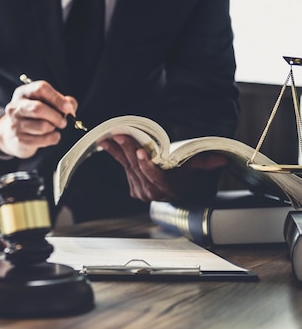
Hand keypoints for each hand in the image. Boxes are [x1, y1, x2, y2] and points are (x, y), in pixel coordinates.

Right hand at [0, 80, 77, 158]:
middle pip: (38, 108)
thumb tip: (70, 107)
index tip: (68, 108)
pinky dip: (52, 138)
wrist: (11, 136)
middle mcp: (16, 107)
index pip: (40, 89)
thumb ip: (62, 101)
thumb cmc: (33, 117)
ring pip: (42, 126)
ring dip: (53, 128)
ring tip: (53, 128)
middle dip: (56, 116)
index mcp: (23, 93)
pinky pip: (42, 140)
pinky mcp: (19, 139)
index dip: (57, 98)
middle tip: (63, 121)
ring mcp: (15, 124)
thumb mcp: (45, 103)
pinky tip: (51, 136)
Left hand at [99, 135, 228, 202]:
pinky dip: (116, 156)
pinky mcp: (133, 189)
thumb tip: (222, 159)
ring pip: (128, 168)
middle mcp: (153, 193)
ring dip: (118, 152)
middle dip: (128, 151)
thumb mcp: (194, 168)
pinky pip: (124, 169)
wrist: (176, 193)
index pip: (156, 177)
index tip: (141, 152)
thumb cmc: (185, 177)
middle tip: (119, 136)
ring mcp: (141, 192)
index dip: (147, 165)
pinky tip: (107, 144)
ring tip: (109, 138)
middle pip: (138, 169)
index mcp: (169, 188)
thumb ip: (204, 162)